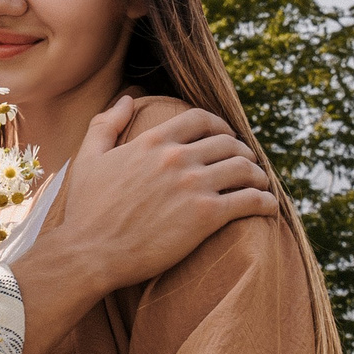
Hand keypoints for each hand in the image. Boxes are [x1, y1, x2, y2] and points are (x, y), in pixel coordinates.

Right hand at [4, 96, 275, 353]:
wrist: (89, 254)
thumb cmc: (86, 211)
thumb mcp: (88, 159)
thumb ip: (105, 124)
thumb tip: (127, 99)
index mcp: (152, 142)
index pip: (200, 119)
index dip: (220, 125)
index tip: (227, 138)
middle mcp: (176, 158)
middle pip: (228, 143)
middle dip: (242, 152)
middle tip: (246, 166)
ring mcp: (193, 185)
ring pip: (245, 168)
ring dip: (258, 175)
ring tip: (259, 185)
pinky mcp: (206, 215)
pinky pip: (250, 200)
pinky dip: (265, 201)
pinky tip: (267, 207)